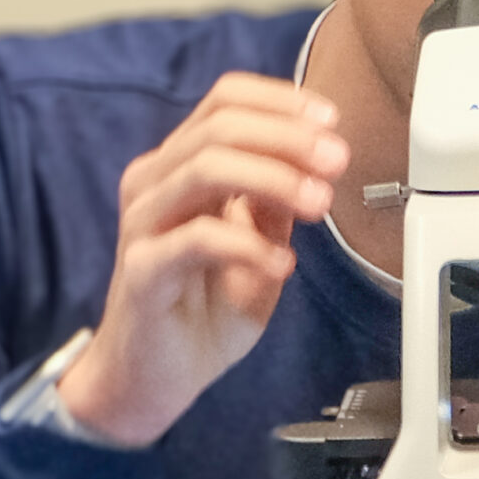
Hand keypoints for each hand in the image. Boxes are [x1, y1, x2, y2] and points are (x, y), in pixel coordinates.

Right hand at [58, 74, 347, 447]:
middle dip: (288, 138)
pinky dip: (248, 245)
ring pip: (206, 169)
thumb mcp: (259, 245)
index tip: (330, 119)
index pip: (224, 101)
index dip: (280, 101)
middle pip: (219, 127)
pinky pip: (196, 239)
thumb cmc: (203, 309)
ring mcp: (143, 223)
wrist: (156, 377)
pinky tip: (280, 264)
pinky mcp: (141, 269)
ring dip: (274, 179)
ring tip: (317, 204)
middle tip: (336, 160)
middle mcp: (156, 183)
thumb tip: (316, 160)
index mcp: (182, 166)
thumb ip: (277, 204)